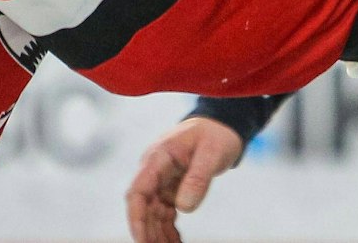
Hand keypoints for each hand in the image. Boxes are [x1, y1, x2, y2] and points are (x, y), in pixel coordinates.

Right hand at [125, 116, 245, 242]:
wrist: (221, 126)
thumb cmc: (215, 135)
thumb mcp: (212, 153)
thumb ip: (198, 178)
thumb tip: (184, 208)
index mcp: (158, 157)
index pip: (138, 191)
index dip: (136, 217)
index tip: (142, 239)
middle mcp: (155, 171)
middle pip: (143, 207)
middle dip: (148, 231)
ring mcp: (162, 181)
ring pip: (153, 214)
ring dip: (158, 234)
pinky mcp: (171, 189)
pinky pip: (165, 213)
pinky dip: (168, 230)